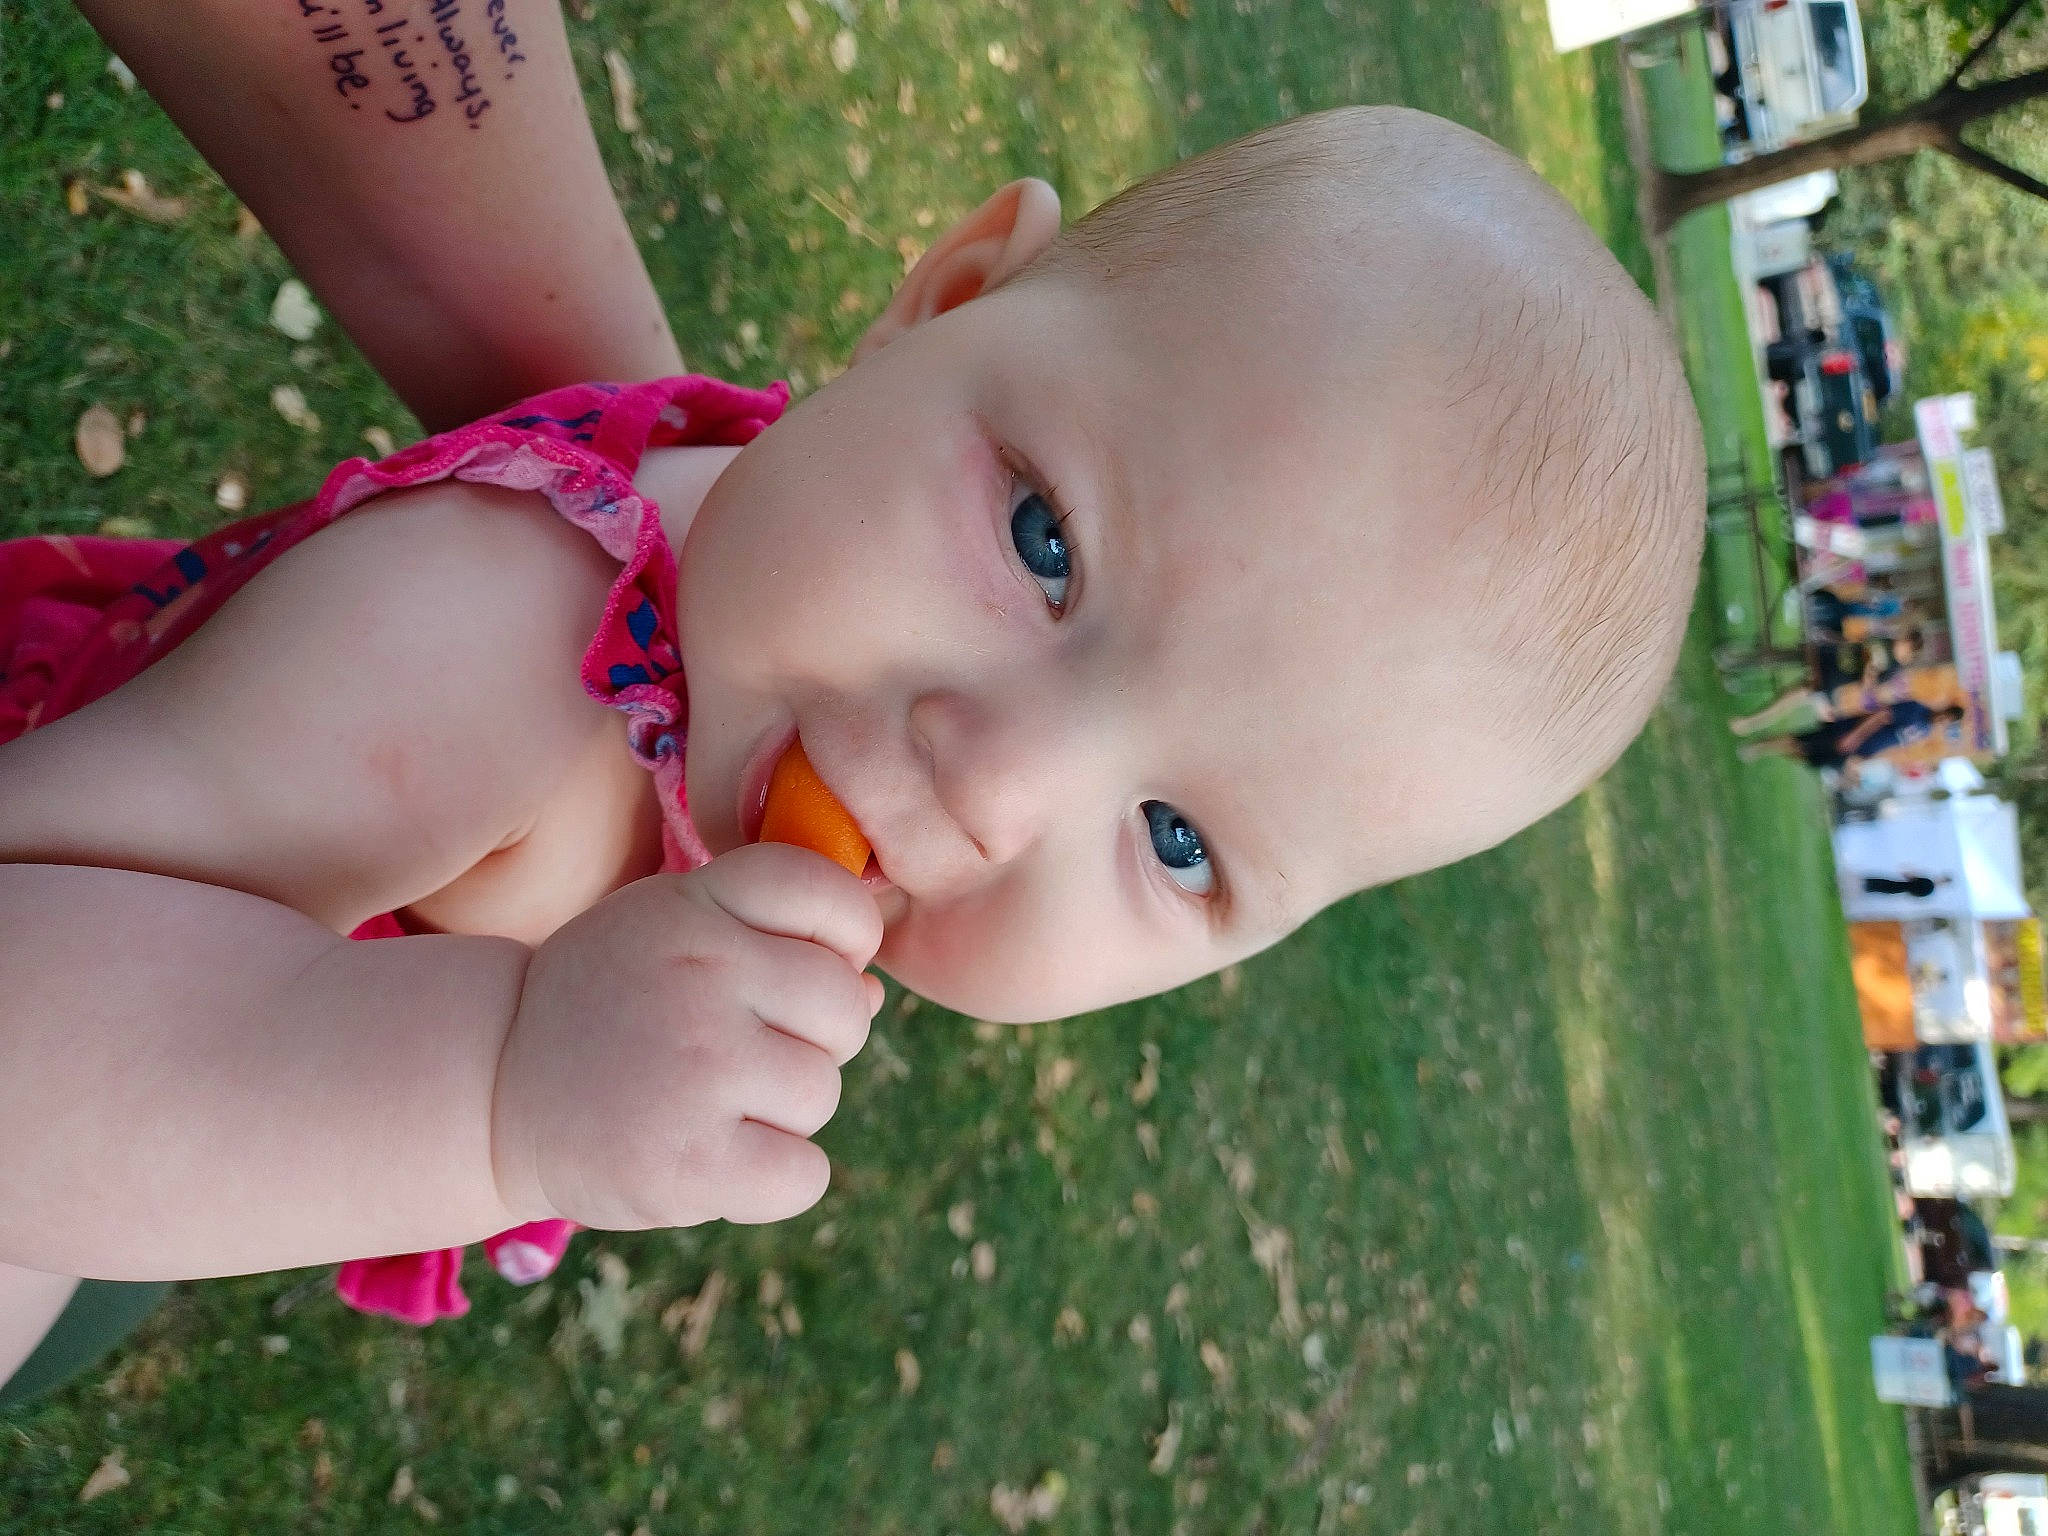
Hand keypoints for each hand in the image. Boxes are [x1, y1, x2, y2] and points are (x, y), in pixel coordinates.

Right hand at [491, 844, 882, 1231]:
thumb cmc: (609, 1005)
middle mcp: (699, 976)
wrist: (490, 1087)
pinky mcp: (687, 1162)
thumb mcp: (672, 932)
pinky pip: (804, 1175)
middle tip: (741, 1052)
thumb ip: (772, 941)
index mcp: (695, 907)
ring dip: (784, 1111)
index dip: (843, 933)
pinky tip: (718, 1158)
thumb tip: (872, 993)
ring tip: (709, 1103)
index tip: (802, 962)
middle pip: (844, 1005)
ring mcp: (696, 1069)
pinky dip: (776, 1179)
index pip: (826, 891)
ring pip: (822, 1092)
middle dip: (814, 1036)